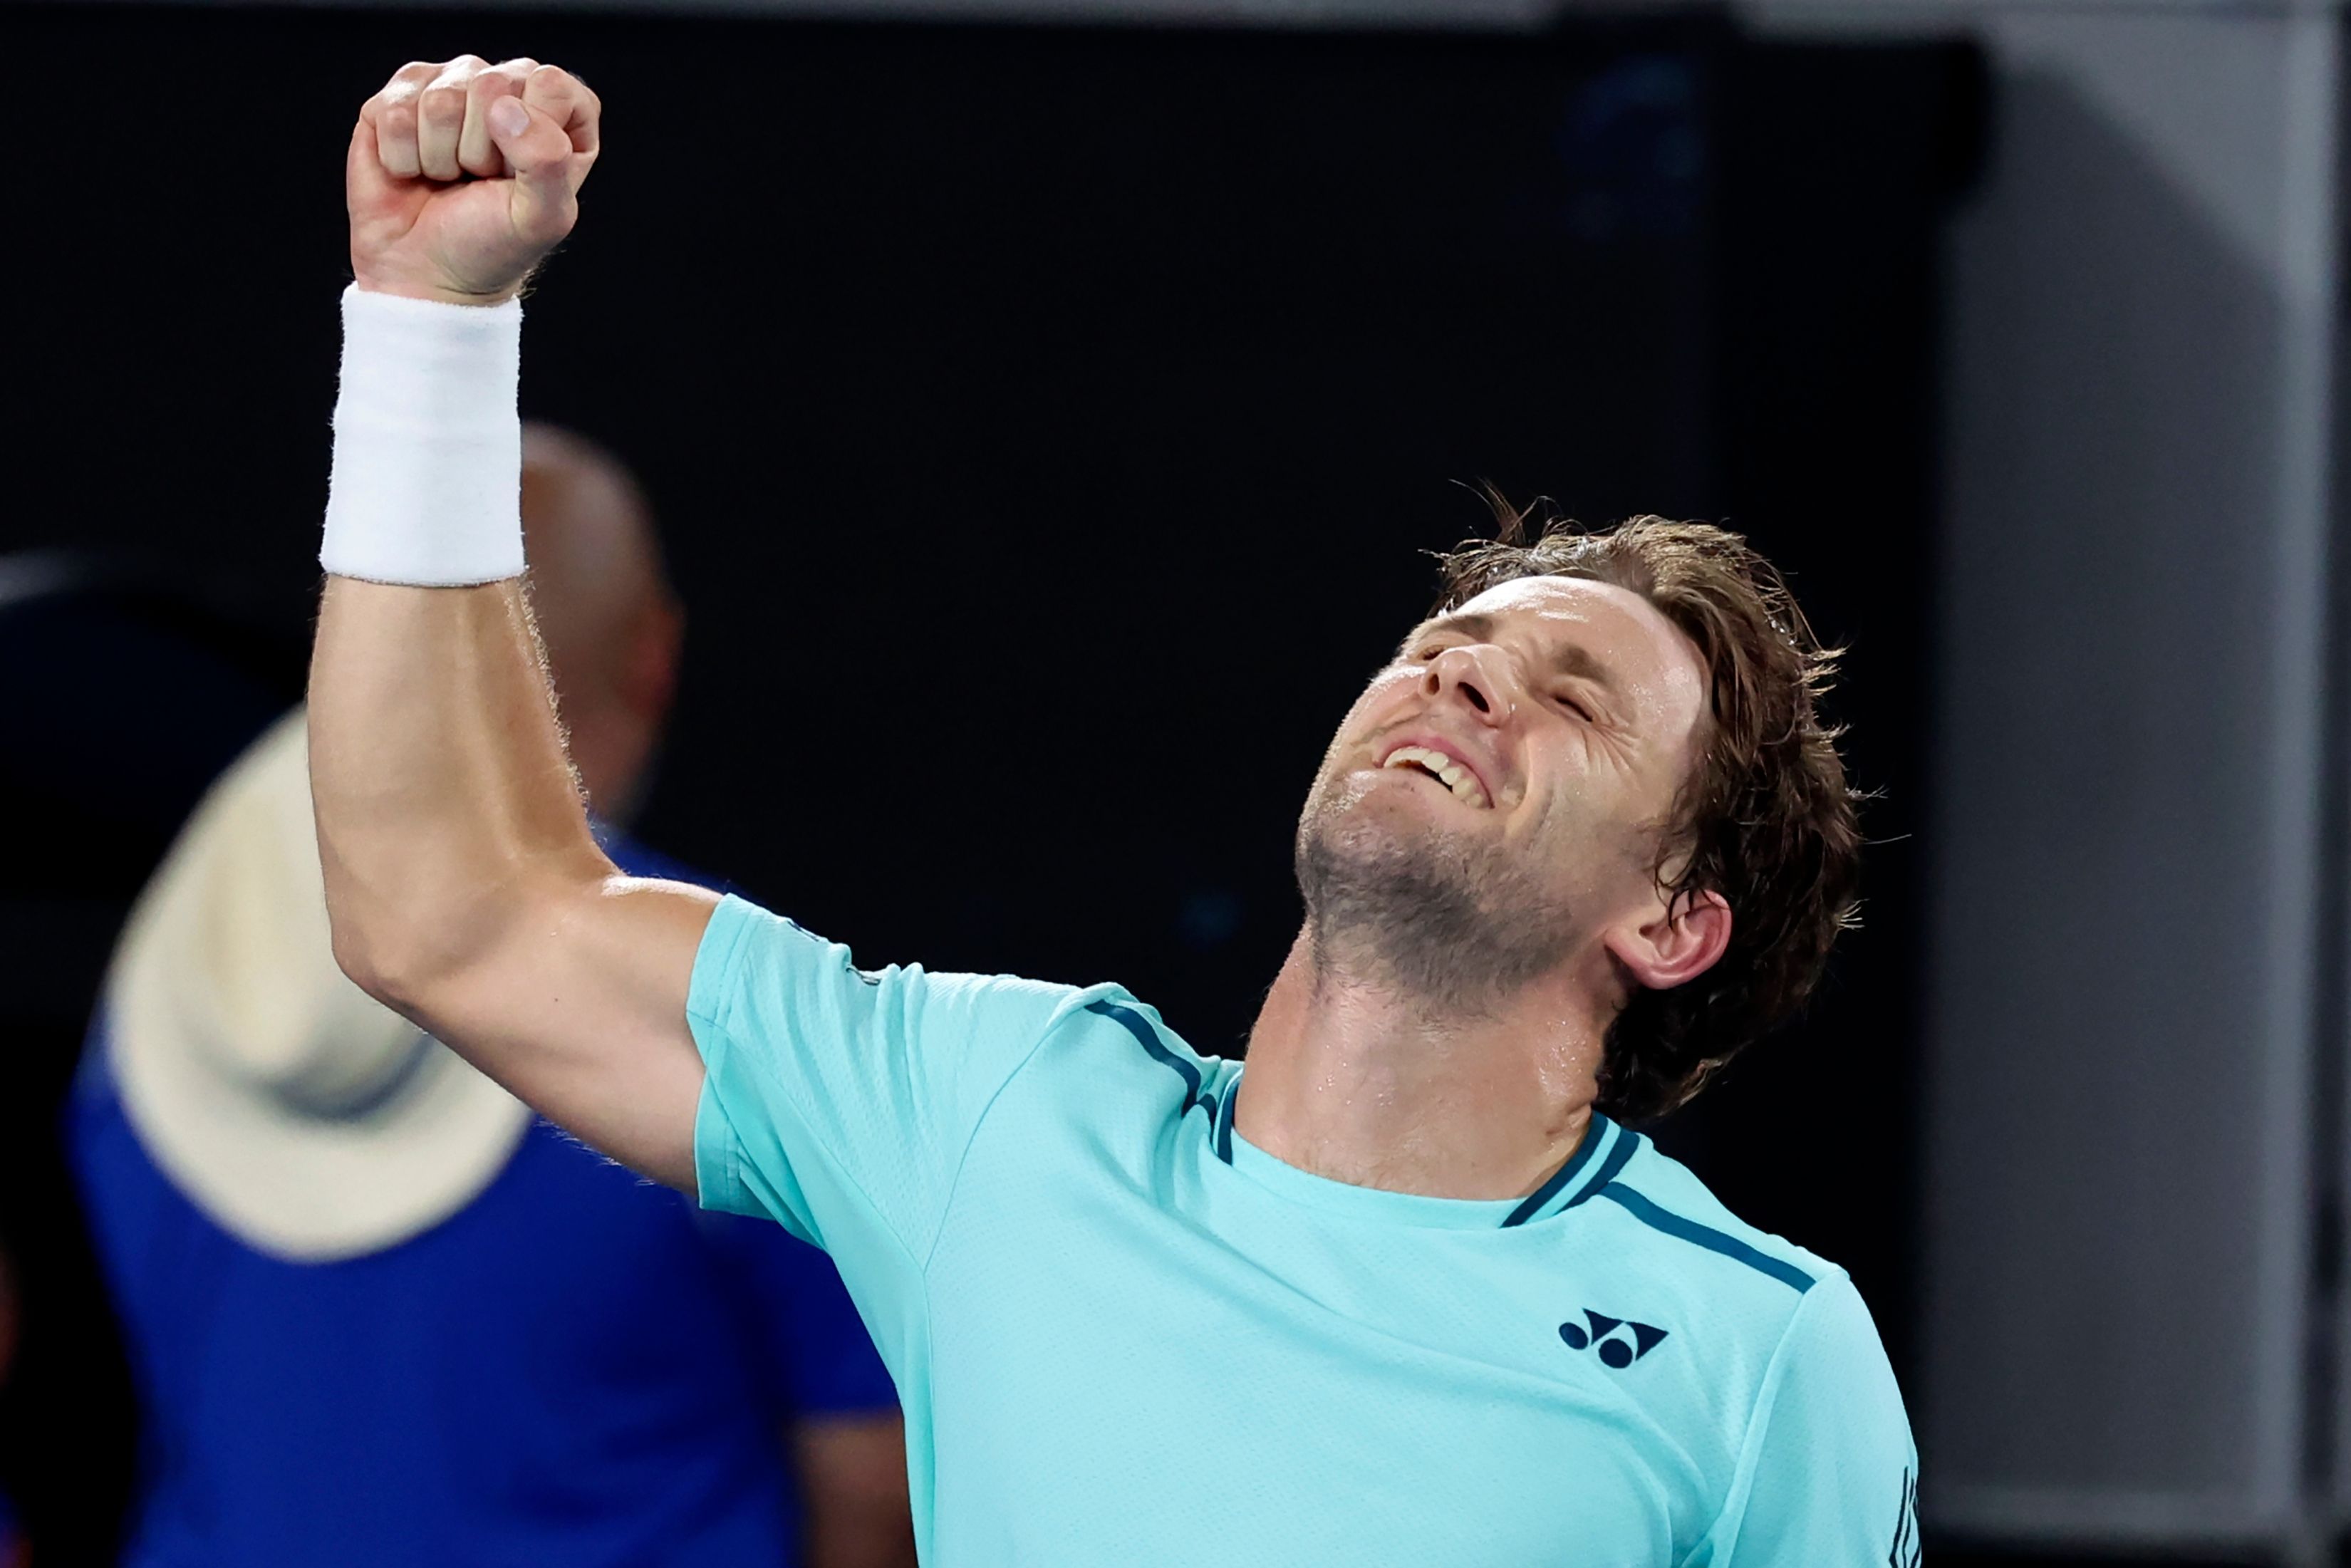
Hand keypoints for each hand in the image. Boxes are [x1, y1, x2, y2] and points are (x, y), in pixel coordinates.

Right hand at [347, 56, 599, 305]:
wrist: (426, 274)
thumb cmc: (492, 245)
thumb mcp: (542, 217)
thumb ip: (547, 160)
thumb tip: (504, 107)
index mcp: (557, 111)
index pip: (552, 84)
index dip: (533, 135)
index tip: (519, 176)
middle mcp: (505, 88)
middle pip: (491, 85)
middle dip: (481, 151)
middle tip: (479, 180)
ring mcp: (448, 86)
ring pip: (440, 99)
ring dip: (440, 157)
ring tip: (448, 178)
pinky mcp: (396, 98)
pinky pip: (394, 110)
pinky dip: (401, 156)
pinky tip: (413, 171)